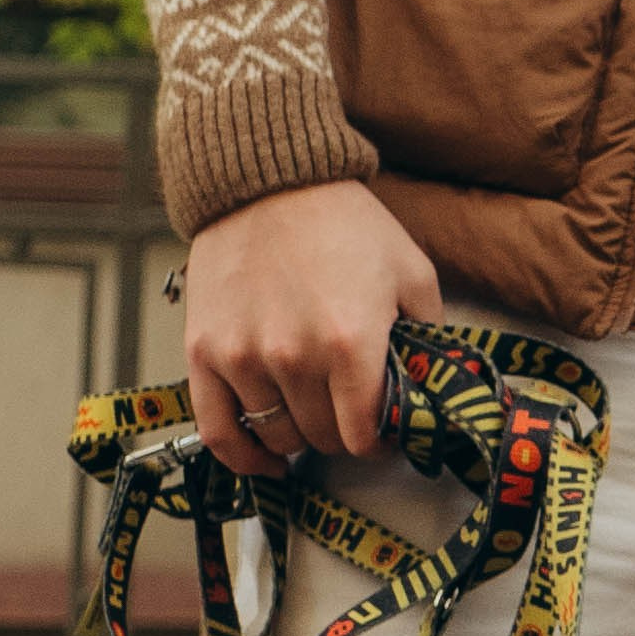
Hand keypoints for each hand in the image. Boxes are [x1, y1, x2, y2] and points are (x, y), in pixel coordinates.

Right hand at [183, 179, 440, 476]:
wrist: (267, 177)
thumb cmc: (344, 223)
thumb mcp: (411, 273)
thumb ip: (428, 340)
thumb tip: (431, 393)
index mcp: (350, 343)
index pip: (364, 438)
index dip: (378, 443)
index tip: (381, 432)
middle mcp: (294, 357)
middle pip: (323, 440)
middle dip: (342, 433)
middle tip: (347, 411)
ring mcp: (244, 357)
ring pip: (277, 437)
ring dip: (299, 434)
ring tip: (310, 411)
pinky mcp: (204, 351)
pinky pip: (219, 432)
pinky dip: (243, 456)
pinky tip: (266, 458)